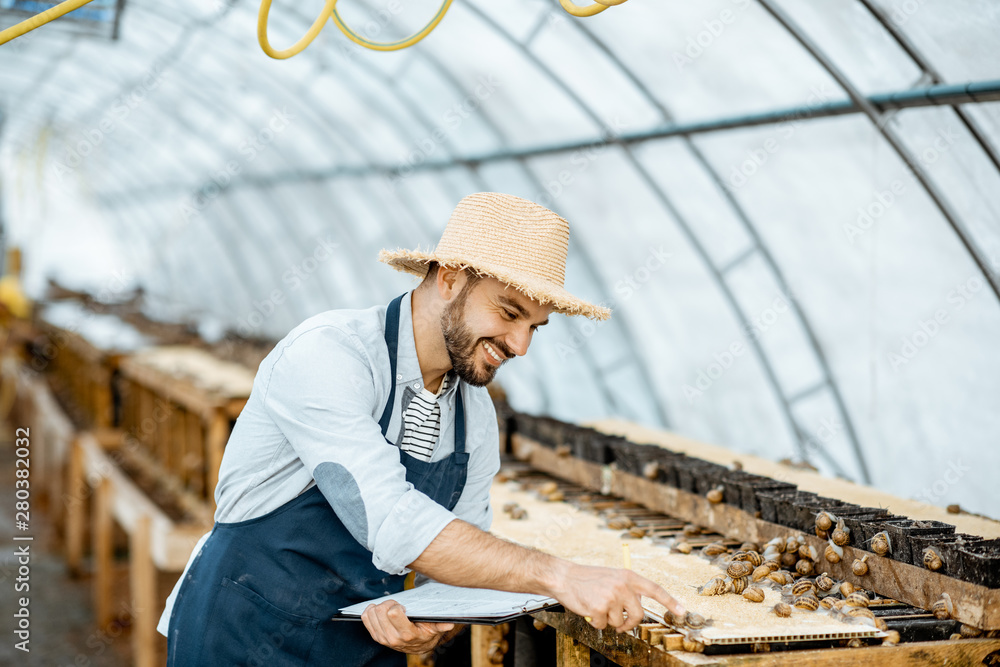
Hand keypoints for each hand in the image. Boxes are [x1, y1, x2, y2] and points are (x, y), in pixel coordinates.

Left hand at [361, 600, 456, 653]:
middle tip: (395, 605)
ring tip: (388, 608)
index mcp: (407, 634)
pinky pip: (366, 619)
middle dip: (388, 603)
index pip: (392, 612)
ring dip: (378, 607)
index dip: (397, 605)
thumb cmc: (425, 633)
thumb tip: (449, 624)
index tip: (403, 606)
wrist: (418, 646)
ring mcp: (383, 638)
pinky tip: (378, 610)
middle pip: (380, 611)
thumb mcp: (434, 628)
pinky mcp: (377, 637)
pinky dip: (369, 611)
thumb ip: (441, 625)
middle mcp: (393, 638)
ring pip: (371, 614)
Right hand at [552, 563, 685, 632]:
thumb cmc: (587, 579)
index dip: (669, 601)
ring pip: (619, 622)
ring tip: (596, 605)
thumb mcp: (612, 577)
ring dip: (608, 620)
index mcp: (628, 576)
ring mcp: (612, 597)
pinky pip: (602, 625)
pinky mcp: (599, 608)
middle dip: (629, 622)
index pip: (654, 590)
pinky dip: (594, 622)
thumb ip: (627, 590)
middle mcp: (623, 586)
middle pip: (638, 615)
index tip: (681, 611)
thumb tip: (638, 610)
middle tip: (619, 622)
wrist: (564, 577)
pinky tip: (588, 608)